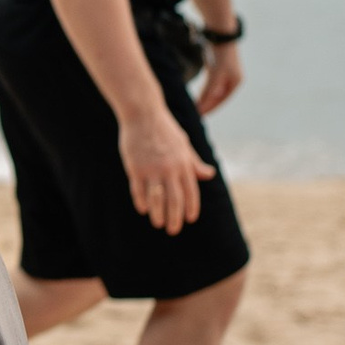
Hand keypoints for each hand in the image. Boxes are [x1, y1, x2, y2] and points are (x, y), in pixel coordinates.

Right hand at [119, 104, 215, 233]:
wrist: (143, 114)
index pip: (191, 192)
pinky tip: (143, 209)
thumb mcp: (184, 144)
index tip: (190, 219)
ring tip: (158, 223)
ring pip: (156, 198)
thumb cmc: (165, 128)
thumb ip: (194, 162)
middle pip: (174, 200)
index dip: (191, 208)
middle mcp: (169, 169)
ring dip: (158, 214)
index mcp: (184, 163)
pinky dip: (141, 201)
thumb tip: (209, 175)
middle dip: (175, 218)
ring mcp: (151, 169)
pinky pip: (138, 190)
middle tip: (174, 230)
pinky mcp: (135, 167)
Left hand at [194, 41, 243, 114]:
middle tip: (195, 115)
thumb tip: (201, 106)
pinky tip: (198, 95)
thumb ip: (209, 91)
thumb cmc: (220, 55)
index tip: (199, 116)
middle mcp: (232, 80)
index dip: (209, 109)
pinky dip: (204, 91)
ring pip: (213, 91)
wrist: (220, 35)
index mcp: (235, 83)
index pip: (220, 101)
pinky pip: (210, 84)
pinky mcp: (218, 68)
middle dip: (207, 106)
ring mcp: (226, 74)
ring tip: (195, 108)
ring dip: (205, 99)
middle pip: (217, 97)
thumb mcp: (215, 74)